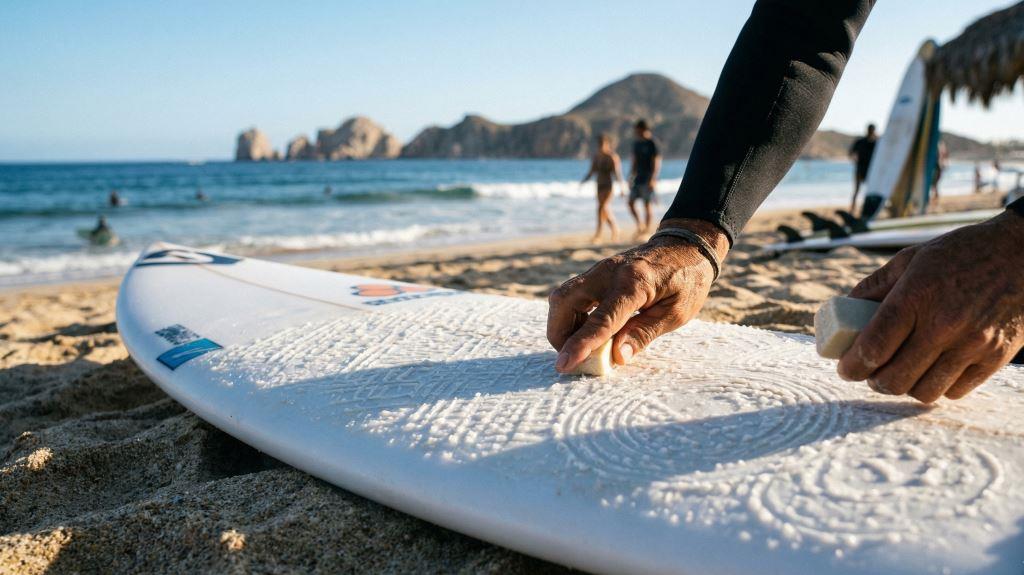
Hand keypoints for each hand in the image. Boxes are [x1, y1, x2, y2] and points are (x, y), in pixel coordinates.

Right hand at [547, 219, 727, 371]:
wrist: (685, 245)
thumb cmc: (686, 280)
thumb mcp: (676, 312)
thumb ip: (644, 333)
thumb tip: (617, 357)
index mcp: (634, 283)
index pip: (601, 319)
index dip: (580, 344)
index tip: (563, 365)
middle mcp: (609, 272)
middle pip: (565, 301)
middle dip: (559, 334)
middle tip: (573, 357)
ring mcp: (599, 270)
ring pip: (562, 297)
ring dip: (562, 325)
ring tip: (581, 345)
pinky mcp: (596, 273)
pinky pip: (570, 294)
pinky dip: (570, 316)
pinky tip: (587, 329)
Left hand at [838, 211, 1023, 402]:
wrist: (1022, 253)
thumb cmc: (961, 253)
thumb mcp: (910, 259)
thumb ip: (874, 286)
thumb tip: (843, 308)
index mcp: (916, 297)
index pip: (873, 347)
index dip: (851, 366)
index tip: (845, 368)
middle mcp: (944, 324)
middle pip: (895, 378)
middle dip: (873, 381)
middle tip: (869, 373)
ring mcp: (973, 344)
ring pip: (924, 391)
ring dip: (904, 387)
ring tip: (899, 373)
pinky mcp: (996, 357)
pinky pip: (956, 391)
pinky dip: (938, 387)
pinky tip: (931, 371)